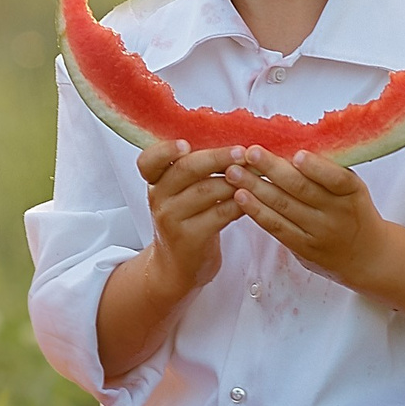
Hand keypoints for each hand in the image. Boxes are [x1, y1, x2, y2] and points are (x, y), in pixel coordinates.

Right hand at [138, 139, 242, 297]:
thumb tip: (231, 138)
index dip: (165, 150)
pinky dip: (239, 203)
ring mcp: (172, 219)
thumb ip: (193, 169)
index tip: (186, 143)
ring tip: (256, 171)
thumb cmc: (186, 221)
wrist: (177, 267)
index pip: (148, 161)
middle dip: (218, 157)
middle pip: (186, 169)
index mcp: (155, 181)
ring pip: (207, 190)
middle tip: (243, 151)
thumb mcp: (179, 193)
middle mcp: (158, 198)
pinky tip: (253, 197)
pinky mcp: (190, 238)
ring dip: (235, 179)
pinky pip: (220, 214)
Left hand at [226, 147, 383, 283]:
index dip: (315, 167)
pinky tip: (241, 197)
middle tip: (250, 153)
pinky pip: (276, 227)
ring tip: (234, 172)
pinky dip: (257, 211)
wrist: (367, 255)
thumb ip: (327, 171)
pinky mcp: (303, 248)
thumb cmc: (353, 211)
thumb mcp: (351, 188)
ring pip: (284, 206)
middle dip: (272, 169)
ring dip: (256, 187)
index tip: (296, 154)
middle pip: (301, 189)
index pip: (335, 177)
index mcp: (352, 192)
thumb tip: (288, 146)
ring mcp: (319, 232)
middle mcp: (336, 213)